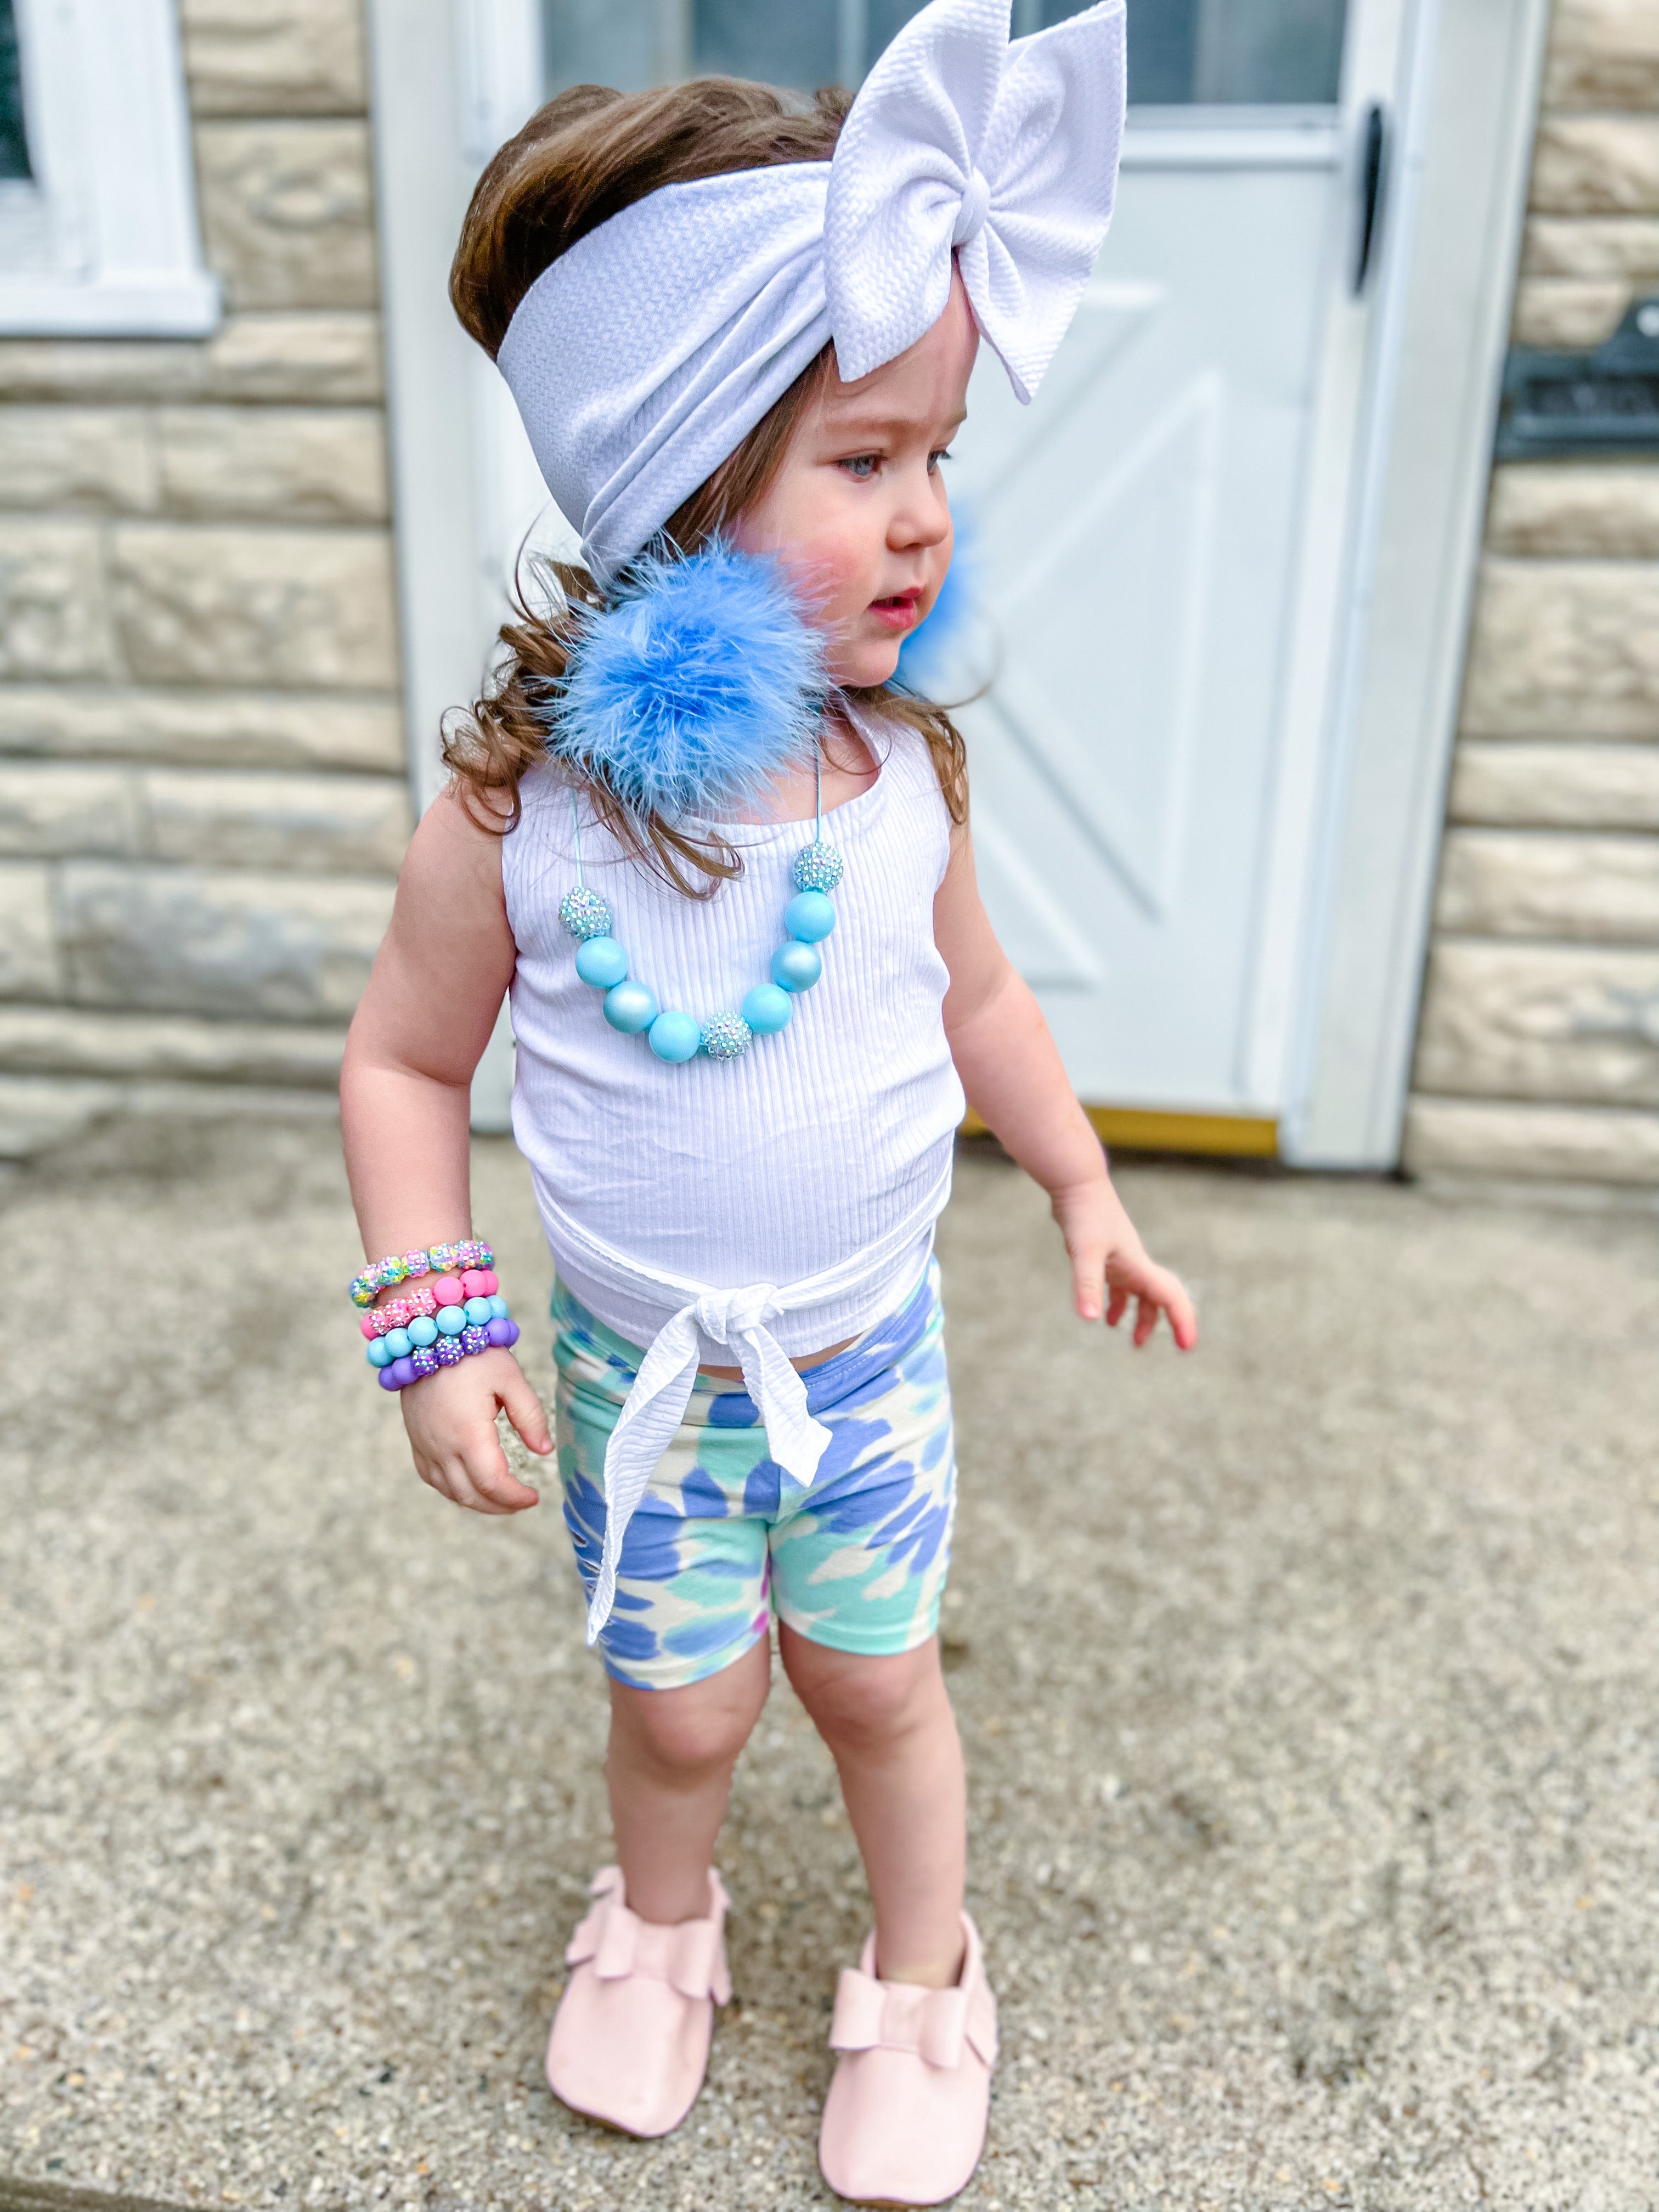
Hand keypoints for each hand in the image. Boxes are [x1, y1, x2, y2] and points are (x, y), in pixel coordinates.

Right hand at [399, 1350, 552, 1513]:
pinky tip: (470, 1485)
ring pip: (450, 1491)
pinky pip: (431, 1477)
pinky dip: (453, 1489)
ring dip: (477, 1502)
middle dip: (500, 1506)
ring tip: (502, 1498)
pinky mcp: (415, 1439)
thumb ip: (530, 1416)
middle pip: (470, 1495)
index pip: (493, 1482)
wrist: (428, 1333)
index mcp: (468, 1432)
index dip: (515, 1497)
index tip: (534, 1496)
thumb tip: (545, 1450)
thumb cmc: (474, 1352)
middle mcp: (442, 1445)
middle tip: (522, 1502)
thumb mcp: (511, 1378)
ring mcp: (424, 1444)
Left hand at [1050, 1177, 1197, 1350]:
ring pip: (1142, 1294)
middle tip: (1159, 1348)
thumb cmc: (1085, 1215)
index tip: (1186, 1347)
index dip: (1181, 1322)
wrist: (1076, 1183)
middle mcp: (1136, 1264)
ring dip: (1141, 1316)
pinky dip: (1118, 1302)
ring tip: (1133, 1340)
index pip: (1171, 1298)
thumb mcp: (1085, 1253)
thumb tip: (1090, 1319)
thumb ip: (1088, 1285)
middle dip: (1165, 1323)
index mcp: (1139, 1266)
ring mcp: (1123, 1259)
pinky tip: (1103, 1315)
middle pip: (1161, 1298)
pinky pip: (1121, 1285)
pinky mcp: (1107, 1255)